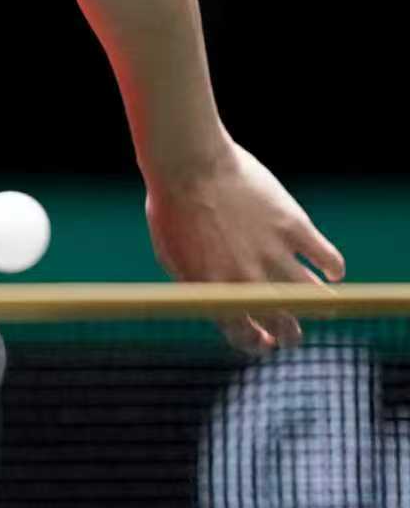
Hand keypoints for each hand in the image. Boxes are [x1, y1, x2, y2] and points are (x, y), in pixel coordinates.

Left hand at [145, 141, 344, 353]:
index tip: (265, 341)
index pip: (244, 335)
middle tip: (292, 331)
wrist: (188, 165)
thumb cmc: (172, 207)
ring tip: (323, 306)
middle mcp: (248, 281)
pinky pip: (329, 259)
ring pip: (314, 298)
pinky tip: (332, 272)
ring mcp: (274, 254)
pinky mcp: (293, 227)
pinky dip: (335, 269)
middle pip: (284, 323)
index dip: (256, 342)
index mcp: (214, 291)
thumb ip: (196, 286)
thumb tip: (213, 306)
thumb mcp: (172, 256)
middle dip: (290, 333)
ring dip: (321, 307)